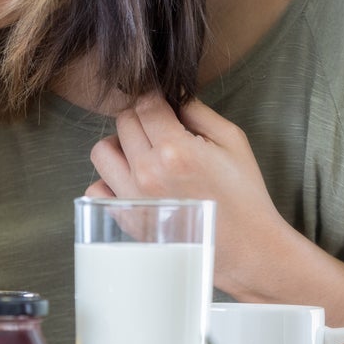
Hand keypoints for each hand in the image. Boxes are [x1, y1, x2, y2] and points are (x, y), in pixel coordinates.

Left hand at [87, 92, 288, 296]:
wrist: (247, 248)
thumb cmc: (244, 195)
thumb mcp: (232, 141)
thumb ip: (197, 111)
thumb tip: (169, 95)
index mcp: (175, 150)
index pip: (145, 104)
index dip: (153, 96)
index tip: (161, 101)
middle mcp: (146, 173)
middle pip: (123, 122)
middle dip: (141, 117)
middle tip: (160, 127)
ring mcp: (132, 198)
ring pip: (102, 151)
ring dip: (120, 144)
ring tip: (143, 152)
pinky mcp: (126, 219)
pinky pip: (96, 189)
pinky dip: (109, 179)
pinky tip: (133, 180)